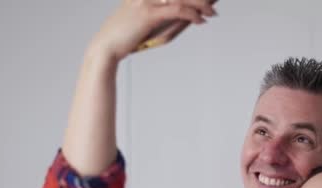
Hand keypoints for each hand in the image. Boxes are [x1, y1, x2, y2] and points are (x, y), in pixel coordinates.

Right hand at [92, 0, 216, 60]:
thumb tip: (187, 14)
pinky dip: (192, 15)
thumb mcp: (147, 22)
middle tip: (215, 2)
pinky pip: (176, 10)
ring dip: (201, 4)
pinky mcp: (148, 13)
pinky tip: (200, 21)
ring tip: (212, 12)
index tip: (207, 0)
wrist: (106, 47)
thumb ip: (165, 14)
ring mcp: (146, 0)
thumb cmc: (126, 38)